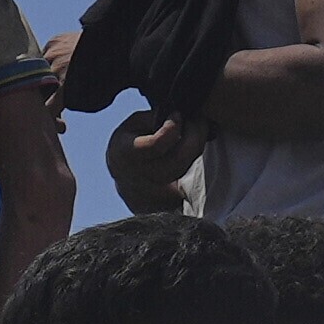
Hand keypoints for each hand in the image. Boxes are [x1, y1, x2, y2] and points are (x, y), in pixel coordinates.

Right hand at [102, 99, 199, 214]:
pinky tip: (195, 155)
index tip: (177, 115)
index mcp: (124, 154)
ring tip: (198, 136)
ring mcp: (151, 198)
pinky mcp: (167, 208)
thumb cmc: (132, 143)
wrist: (125, 178)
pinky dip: (198, 170)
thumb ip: (154, 118)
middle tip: (200, 123)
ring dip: (198, 153)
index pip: (155, 145)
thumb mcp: (134, 124)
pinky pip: (191, 188)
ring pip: (187, 175)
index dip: (172, 127)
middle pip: (177, 161)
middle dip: (195, 137)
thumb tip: (180, 117)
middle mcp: (136, 179)